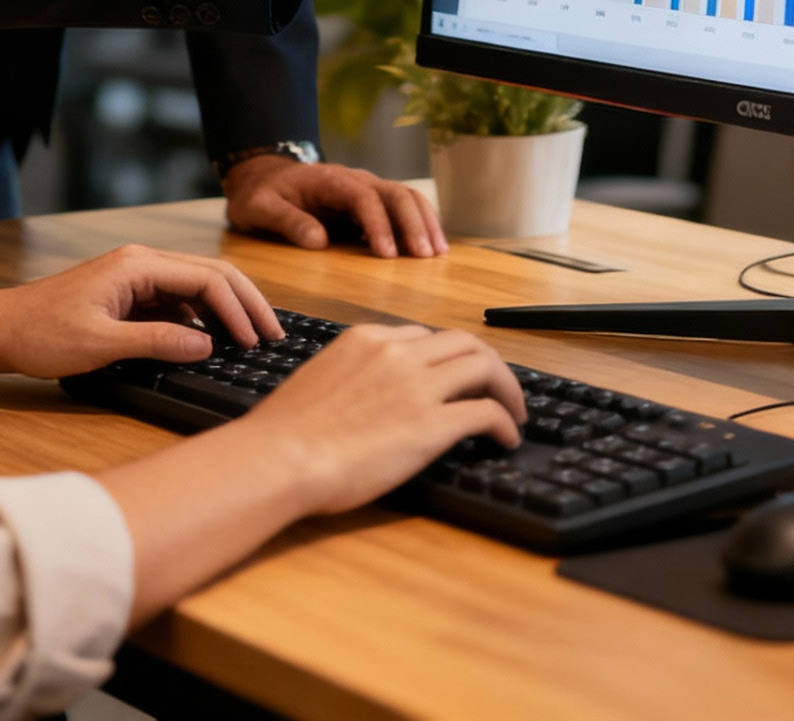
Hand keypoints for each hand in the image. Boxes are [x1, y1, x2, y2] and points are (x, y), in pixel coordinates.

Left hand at [0, 244, 280, 379]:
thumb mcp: (100, 345)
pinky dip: (201, 319)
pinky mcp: (129, 295)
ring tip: (252, 340)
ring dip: (226, 310)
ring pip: (196, 286)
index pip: (206, 278)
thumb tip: (207, 345)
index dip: (237, 309)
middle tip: (274, 335)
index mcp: (137, 264)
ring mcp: (135, 277)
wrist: (0, 329)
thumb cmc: (41, 334)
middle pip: (210, 274)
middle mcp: (141, 262)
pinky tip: (213, 342)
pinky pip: (177, 302)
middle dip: (245, 302)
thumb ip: (156, 342)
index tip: (257, 342)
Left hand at [222, 155, 444, 258]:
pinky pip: (400, 208)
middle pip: (394, 193)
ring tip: (436, 253)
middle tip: (425, 256)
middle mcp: (354, 179)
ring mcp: (365, 189)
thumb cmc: (261, 195)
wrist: (262, 178)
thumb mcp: (260, 208)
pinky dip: (419, 223)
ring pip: (405, 197)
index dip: (378, 225)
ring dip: (423, 221)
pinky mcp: (369, 203)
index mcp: (329, 179)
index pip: (363, 197)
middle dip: (412, 223)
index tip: (386, 255)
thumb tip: (318, 241)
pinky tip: (429, 248)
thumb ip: (286, 221)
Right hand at [246, 324, 524, 513]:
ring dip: (505, 387)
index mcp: (365, 339)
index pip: (423, 337)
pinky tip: (506, 439)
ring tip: (512, 412)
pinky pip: (486, 412)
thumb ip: (351, 375)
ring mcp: (416, 386)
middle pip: (463, 342)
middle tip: (497, 390)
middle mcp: (396, 352)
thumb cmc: (286, 431)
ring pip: (483, 365)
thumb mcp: (320, 380)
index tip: (455, 380)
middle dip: (487, 364)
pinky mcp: (431, 424)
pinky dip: (504, 422)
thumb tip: (364, 395)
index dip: (446, 358)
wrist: (281, 456)